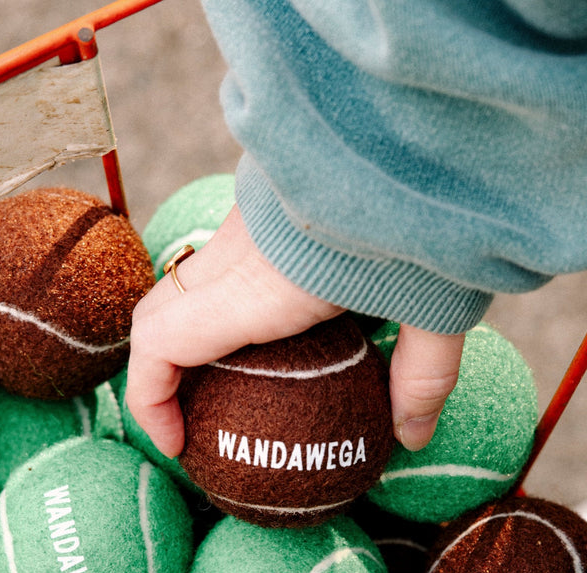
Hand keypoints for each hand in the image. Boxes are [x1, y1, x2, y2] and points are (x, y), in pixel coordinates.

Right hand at [126, 205, 464, 456]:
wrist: (424, 113)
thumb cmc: (427, 210)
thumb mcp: (436, 308)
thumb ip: (422, 378)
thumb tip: (411, 438)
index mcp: (259, 287)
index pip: (161, 344)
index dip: (149, 401)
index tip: (180, 445)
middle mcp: (235, 252)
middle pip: (158, 316)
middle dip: (162, 377)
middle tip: (201, 422)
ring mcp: (243, 224)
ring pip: (184, 287)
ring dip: (192, 340)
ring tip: (236, 385)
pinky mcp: (263, 205)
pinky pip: (216, 265)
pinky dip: (219, 307)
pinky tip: (274, 331)